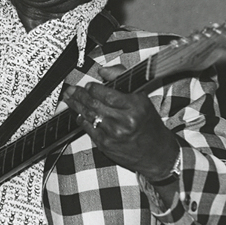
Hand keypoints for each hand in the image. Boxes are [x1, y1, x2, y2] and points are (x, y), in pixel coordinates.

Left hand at [62, 65, 179, 179]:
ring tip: (69, 98)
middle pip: (94, 104)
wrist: (156, 153)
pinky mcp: (106, 145)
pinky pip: (88, 129)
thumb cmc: (148, 124)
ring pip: (88, 116)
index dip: (93, 88)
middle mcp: (125, 121)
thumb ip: (122, 79)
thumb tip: (103, 71)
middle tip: (72, 90)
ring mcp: (114, 134)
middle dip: (80, 95)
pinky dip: (81, 119)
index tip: (88, 85)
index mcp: (136, 107)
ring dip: (76, 106)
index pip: (107, 94)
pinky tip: (77, 113)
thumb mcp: (142, 98)